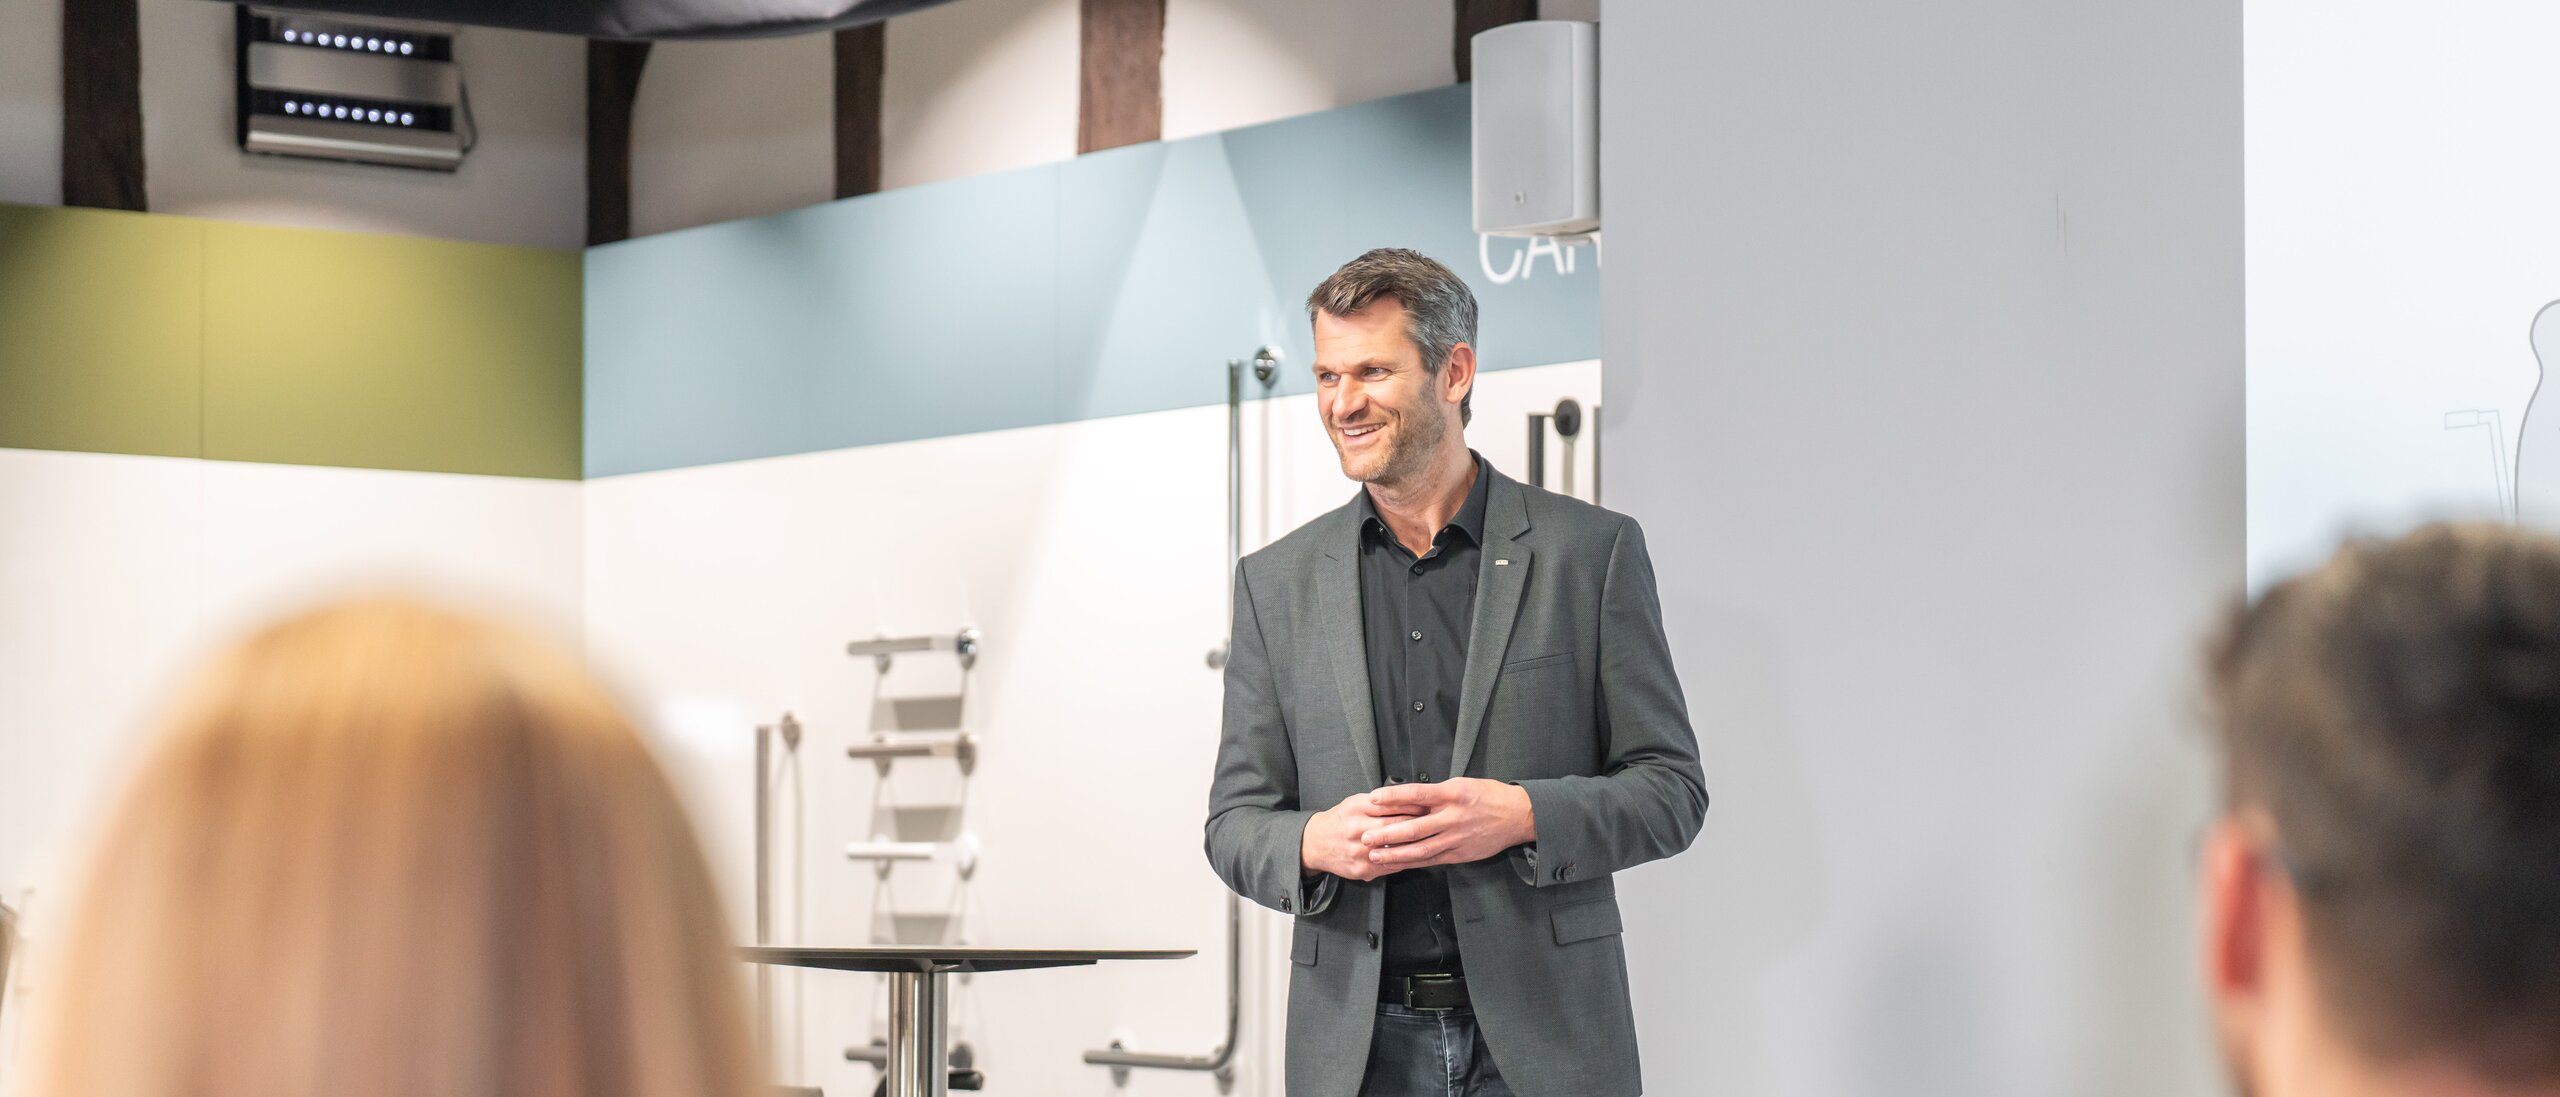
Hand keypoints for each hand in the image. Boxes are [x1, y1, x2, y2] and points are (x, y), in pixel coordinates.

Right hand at [1302, 791, 1422, 880]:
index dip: (1413, 805)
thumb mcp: (1354, 802)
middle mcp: (1356, 829)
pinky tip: (1418, 856)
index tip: (1429, 804)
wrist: (1316, 844)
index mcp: (1356, 808)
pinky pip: (1391, 865)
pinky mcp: (1362, 868)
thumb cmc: (1340, 820)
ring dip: (1416, 845)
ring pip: (1395, 848)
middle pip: (1395, 826)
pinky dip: (1407, 860)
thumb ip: (1380, 802)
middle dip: (1418, 824)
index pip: (1391, 804)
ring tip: (1431, 839)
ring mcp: (1359, 851)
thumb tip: (1411, 800)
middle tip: (1435, 822)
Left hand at [1360, 779, 1535, 869]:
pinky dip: (1412, 862)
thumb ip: (1436, 793)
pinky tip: (1397, 864)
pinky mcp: (1460, 854)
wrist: (1518, 815)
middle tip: (1365, 837)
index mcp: (1453, 794)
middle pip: (1415, 827)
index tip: (1373, 798)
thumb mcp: (1462, 784)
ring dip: (1395, 854)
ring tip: (1374, 856)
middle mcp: (1454, 817)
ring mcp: (1457, 838)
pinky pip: (1432, 859)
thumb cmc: (1488, 796)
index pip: (1417, 794)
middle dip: (1387, 834)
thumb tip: (1406, 797)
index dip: (1393, 797)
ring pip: (1421, 849)